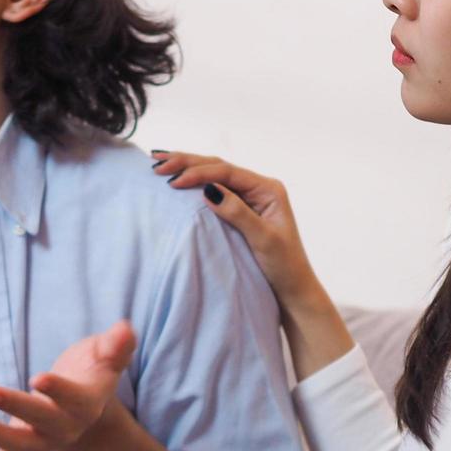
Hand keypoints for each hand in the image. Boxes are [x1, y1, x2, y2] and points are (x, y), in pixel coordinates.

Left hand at [0, 320, 136, 450]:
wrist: (84, 404)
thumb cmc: (93, 370)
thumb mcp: (106, 354)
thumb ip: (116, 344)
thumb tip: (126, 329)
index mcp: (87, 404)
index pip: (74, 399)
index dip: (58, 390)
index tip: (38, 378)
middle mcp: (66, 428)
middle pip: (42, 421)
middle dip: (15, 406)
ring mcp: (44, 442)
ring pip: (20, 445)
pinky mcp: (25, 449)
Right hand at [151, 151, 322, 307]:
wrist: (293, 289)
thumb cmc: (284, 266)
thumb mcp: (263, 239)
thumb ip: (238, 212)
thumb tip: (208, 189)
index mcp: (268, 189)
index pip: (227, 173)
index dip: (199, 173)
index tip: (172, 181)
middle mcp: (259, 188)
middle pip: (218, 167)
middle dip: (187, 162)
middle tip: (157, 162)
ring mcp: (249, 198)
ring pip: (214, 176)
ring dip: (188, 168)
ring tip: (160, 161)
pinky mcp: (240, 210)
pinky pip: (214, 191)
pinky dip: (194, 184)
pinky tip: (177, 180)